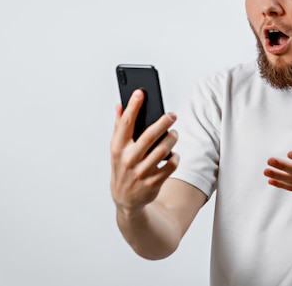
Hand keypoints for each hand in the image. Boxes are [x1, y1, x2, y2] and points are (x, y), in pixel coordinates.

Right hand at [110, 89, 179, 216]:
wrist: (125, 200)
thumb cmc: (123, 167)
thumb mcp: (116, 149)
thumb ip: (119, 126)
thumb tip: (120, 105)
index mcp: (118, 148)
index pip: (126, 123)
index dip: (133, 106)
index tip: (140, 92)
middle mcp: (128, 159)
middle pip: (150, 135)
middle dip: (163, 122)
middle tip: (172, 115)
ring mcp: (141, 172)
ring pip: (163, 150)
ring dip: (172, 139)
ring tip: (174, 134)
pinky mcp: (153, 183)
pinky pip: (171, 165)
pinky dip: (175, 157)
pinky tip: (173, 154)